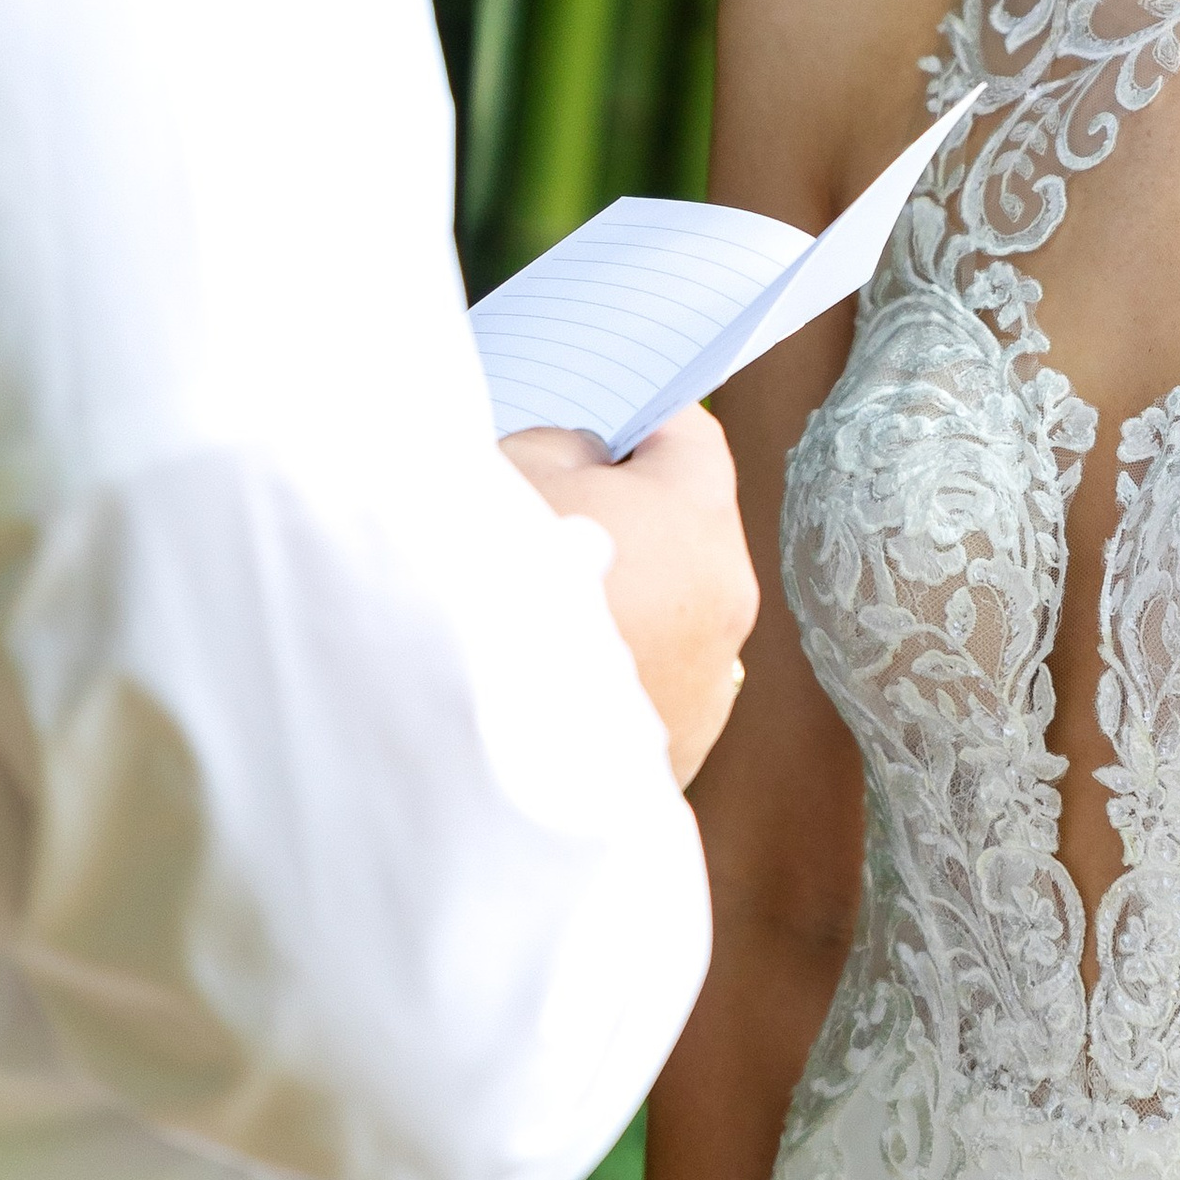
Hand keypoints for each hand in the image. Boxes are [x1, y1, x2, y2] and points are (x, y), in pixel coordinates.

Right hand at [505, 404, 756, 783]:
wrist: (456, 743)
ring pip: (670, 616)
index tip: (600, 420)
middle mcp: (723, 610)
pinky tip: (538, 677)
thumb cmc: (484, 582)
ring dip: (620, 601)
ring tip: (535, 605)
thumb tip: (588, 468)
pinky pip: (647, 692)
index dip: (639, 419)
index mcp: (698, 524)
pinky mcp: (673, 760)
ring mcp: (704, 694)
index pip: (690, 438)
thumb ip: (565, 448)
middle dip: (626, 515)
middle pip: (682, 533)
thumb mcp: (513, 468)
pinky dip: (605, 676)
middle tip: (553, 509)